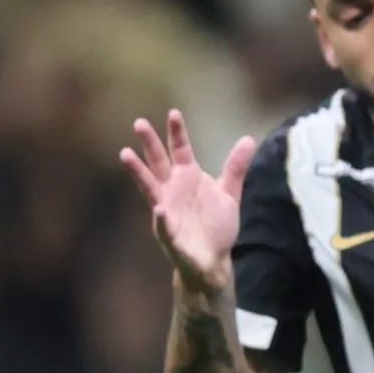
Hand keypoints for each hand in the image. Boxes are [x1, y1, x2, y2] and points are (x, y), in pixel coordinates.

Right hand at [119, 110, 255, 293]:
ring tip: (126, 154)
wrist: (214, 259)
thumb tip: (248, 139)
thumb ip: (235, 167)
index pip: (180, 150)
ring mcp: (167, 210)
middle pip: (158, 162)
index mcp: (187, 177)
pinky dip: (162, 217)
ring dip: (138, 172)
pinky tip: (160, 209)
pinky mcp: (170, 234)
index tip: (174, 113)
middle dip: (149, 143)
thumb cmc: (216, 225)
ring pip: (149, 187)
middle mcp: (172, 189)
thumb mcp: (229, 192)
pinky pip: (164, 224)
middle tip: (139, 122)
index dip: (177, 133)